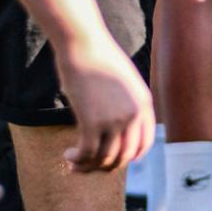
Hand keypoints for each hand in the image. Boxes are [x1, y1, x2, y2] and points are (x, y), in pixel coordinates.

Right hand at [55, 27, 155, 173]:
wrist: (84, 44)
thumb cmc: (99, 59)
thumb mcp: (123, 81)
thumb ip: (126, 103)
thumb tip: (117, 128)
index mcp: (144, 104)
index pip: (144, 145)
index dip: (128, 158)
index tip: (113, 160)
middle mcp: (133, 114)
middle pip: (124, 157)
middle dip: (106, 166)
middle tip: (89, 164)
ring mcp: (114, 119)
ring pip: (105, 159)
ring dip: (88, 166)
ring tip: (74, 162)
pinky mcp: (92, 121)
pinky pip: (87, 153)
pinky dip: (78, 160)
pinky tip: (68, 156)